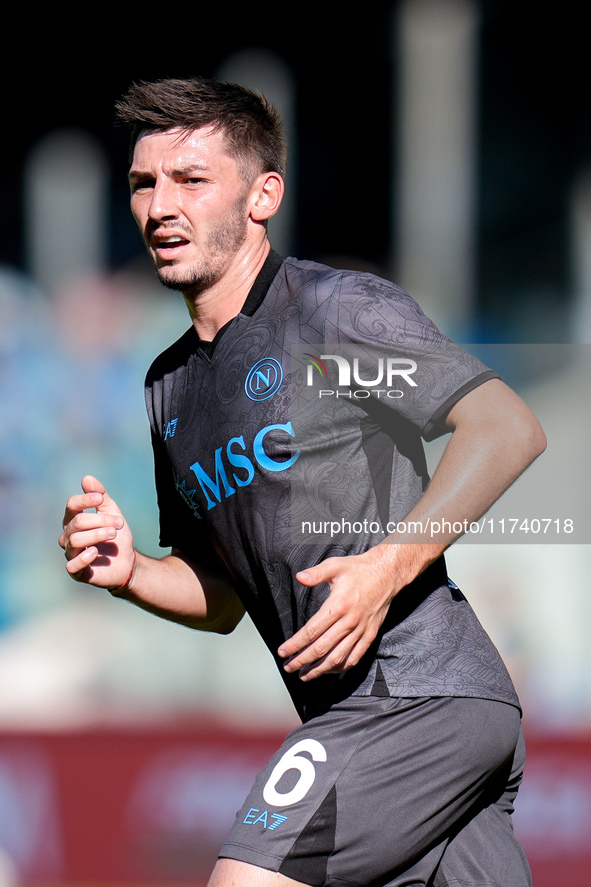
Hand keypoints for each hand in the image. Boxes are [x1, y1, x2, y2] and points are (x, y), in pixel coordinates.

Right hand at [59, 475, 134, 588]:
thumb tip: (86, 478)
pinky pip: (72, 565)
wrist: (127, 562)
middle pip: (77, 522)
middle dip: (101, 520)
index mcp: (74, 521)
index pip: (71, 506)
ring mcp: (72, 554)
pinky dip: (83, 557)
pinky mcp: (77, 572)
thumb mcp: (112, 513)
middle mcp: (69, 536)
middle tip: (119, 523)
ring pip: (75, 540)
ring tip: (114, 533)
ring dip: (98, 534)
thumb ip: (100, 496)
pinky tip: (95, 552)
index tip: (100, 499)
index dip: (85, 500)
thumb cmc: (116, 536)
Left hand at [278, 547, 402, 680]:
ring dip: (319, 669)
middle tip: (289, 667)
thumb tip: (300, 577)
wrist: (387, 573)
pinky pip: (355, 657)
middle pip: (321, 648)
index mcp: (338, 605)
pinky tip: (330, 670)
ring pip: (337, 657)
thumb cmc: (359, 569)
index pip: (311, 631)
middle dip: (302, 661)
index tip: (283, 652)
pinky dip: (341, 667)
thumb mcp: (335, 565)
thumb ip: (316, 573)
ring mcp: (360, 630)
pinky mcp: (370, 634)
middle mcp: (349, 621)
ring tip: (305, 675)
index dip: (295, 644)